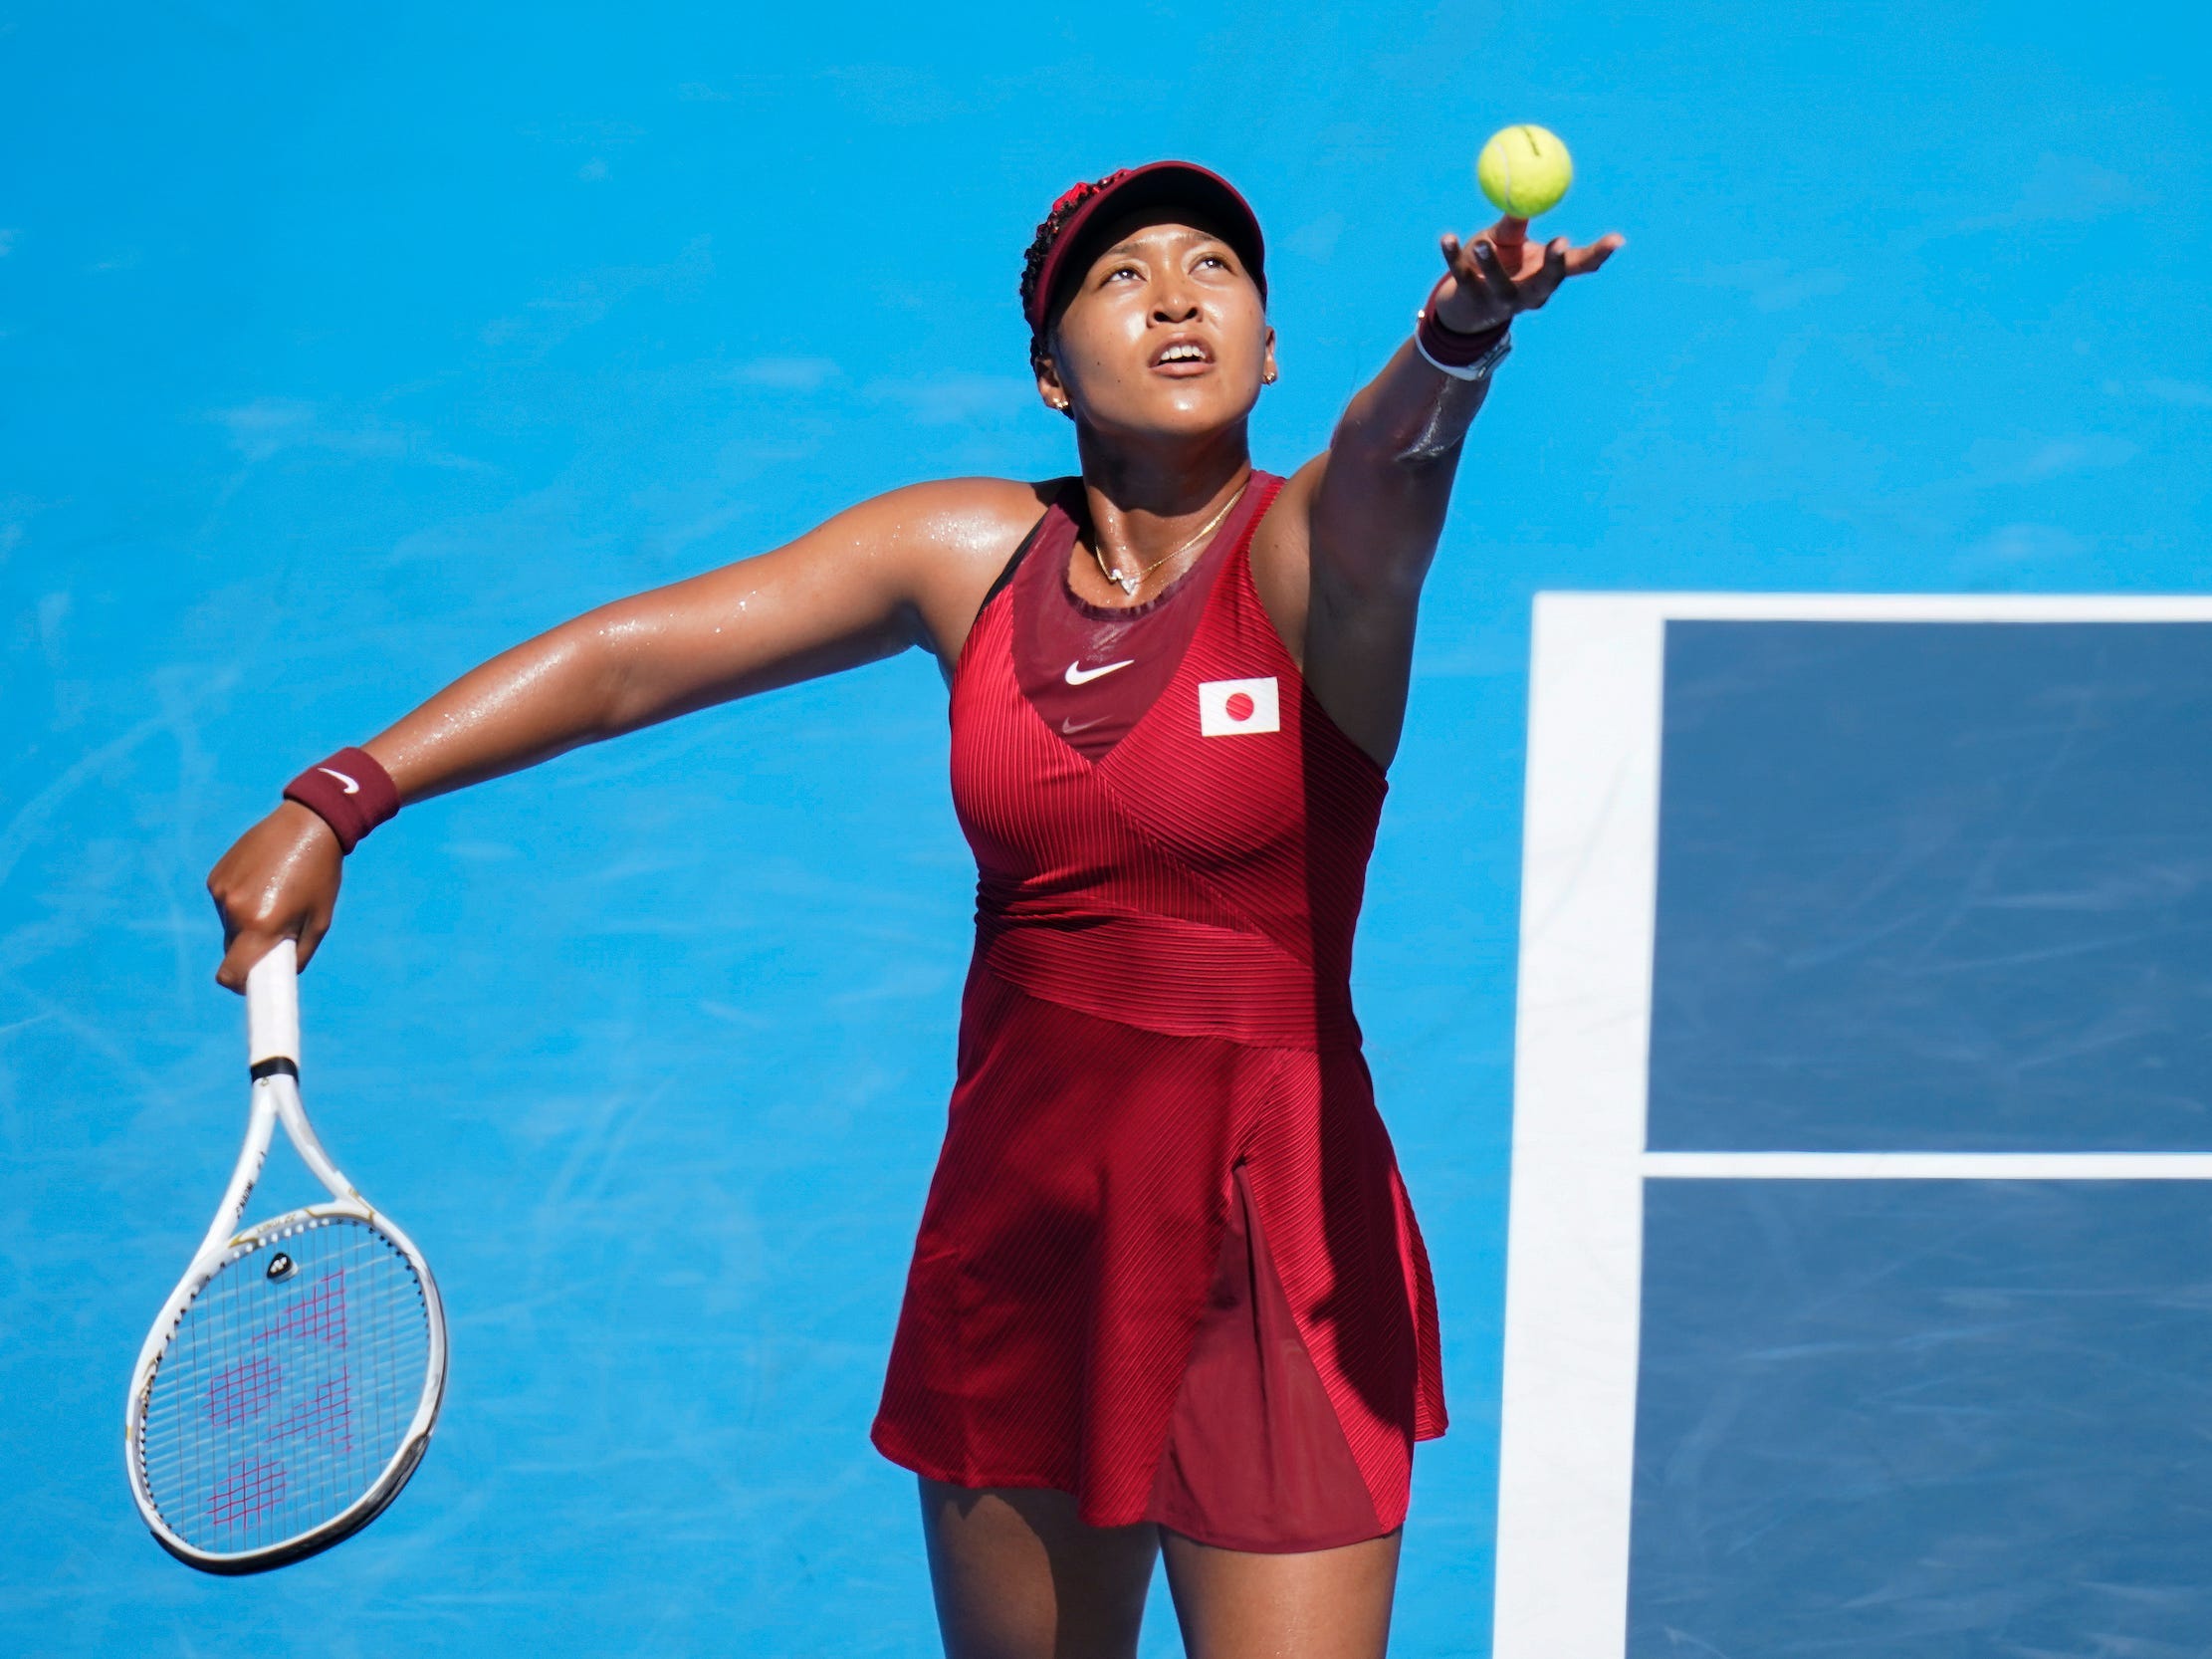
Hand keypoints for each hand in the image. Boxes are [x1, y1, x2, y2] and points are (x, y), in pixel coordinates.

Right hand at [206, 802, 343, 991]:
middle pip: (233, 950)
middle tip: (280, 929)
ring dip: (248, 921)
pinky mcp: (215, 875)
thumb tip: (279, 976)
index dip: (241, 985)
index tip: (254, 985)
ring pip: (229, 925)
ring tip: (278, 894)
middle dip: (252, 949)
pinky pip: (225, 903)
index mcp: (260, 924)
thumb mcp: (320, 921)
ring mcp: (221, 891)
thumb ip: (298, 955)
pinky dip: (241, 901)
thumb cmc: (321, 876)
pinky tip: (264, 879)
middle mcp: (233, 909)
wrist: (308, 824)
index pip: (232, 974)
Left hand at [1430, 216, 1624, 333]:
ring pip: (1500, 287)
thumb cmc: (1497, 265)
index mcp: (1545, 276)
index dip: (1598, 254)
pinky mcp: (1470, 300)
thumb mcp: (1509, 240)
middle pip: (1546, 283)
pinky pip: (1461, 276)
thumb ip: (1517, 220)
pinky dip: (1453, 256)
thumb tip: (1529, 181)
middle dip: (1554, 265)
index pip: (1578, 266)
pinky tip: (1446, 237)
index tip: (1617, 238)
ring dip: (1492, 266)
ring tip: (1482, 244)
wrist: (1464, 306)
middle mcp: (1528, 294)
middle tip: (1560, 242)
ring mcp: (1499, 302)